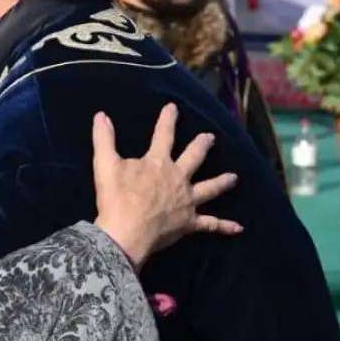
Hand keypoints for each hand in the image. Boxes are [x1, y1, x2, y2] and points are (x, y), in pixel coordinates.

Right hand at [92, 104, 242, 268]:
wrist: (126, 232)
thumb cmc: (116, 198)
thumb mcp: (105, 164)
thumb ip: (104, 139)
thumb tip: (101, 116)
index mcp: (158, 163)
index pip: (163, 135)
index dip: (168, 120)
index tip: (173, 108)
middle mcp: (178, 178)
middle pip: (194, 157)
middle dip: (202, 145)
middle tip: (210, 137)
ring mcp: (187, 201)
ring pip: (210, 188)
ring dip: (222, 182)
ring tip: (234, 178)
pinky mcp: (189, 222)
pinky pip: (211, 224)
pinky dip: (225, 226)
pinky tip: (238, 228)